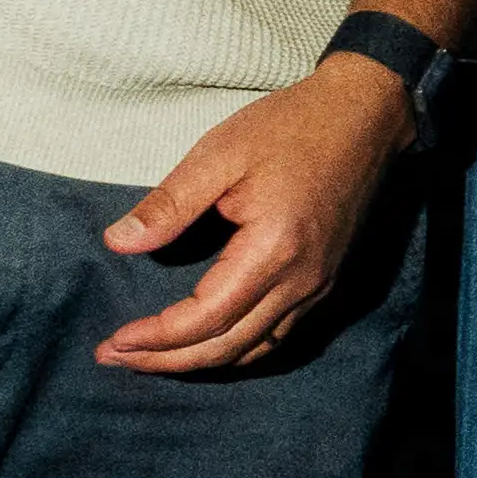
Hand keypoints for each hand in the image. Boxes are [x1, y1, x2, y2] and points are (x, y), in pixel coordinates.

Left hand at [92, 57, 410, 371]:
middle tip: (116, 358)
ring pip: (255, 350)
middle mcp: (300, 280)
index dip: (155, 338)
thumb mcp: (219, 153)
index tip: (113, 341)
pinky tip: (205, 341)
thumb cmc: (291, 127)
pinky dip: (235, 348)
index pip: (205, 318)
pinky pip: (276, 335)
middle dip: (167, 362)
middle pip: (227, 347)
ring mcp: (318, 285)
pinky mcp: (324, 281)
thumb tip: (118, 242)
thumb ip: (169, 204)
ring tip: (151, 358)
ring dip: (200, 361)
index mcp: (272, 250)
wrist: (363, 116)